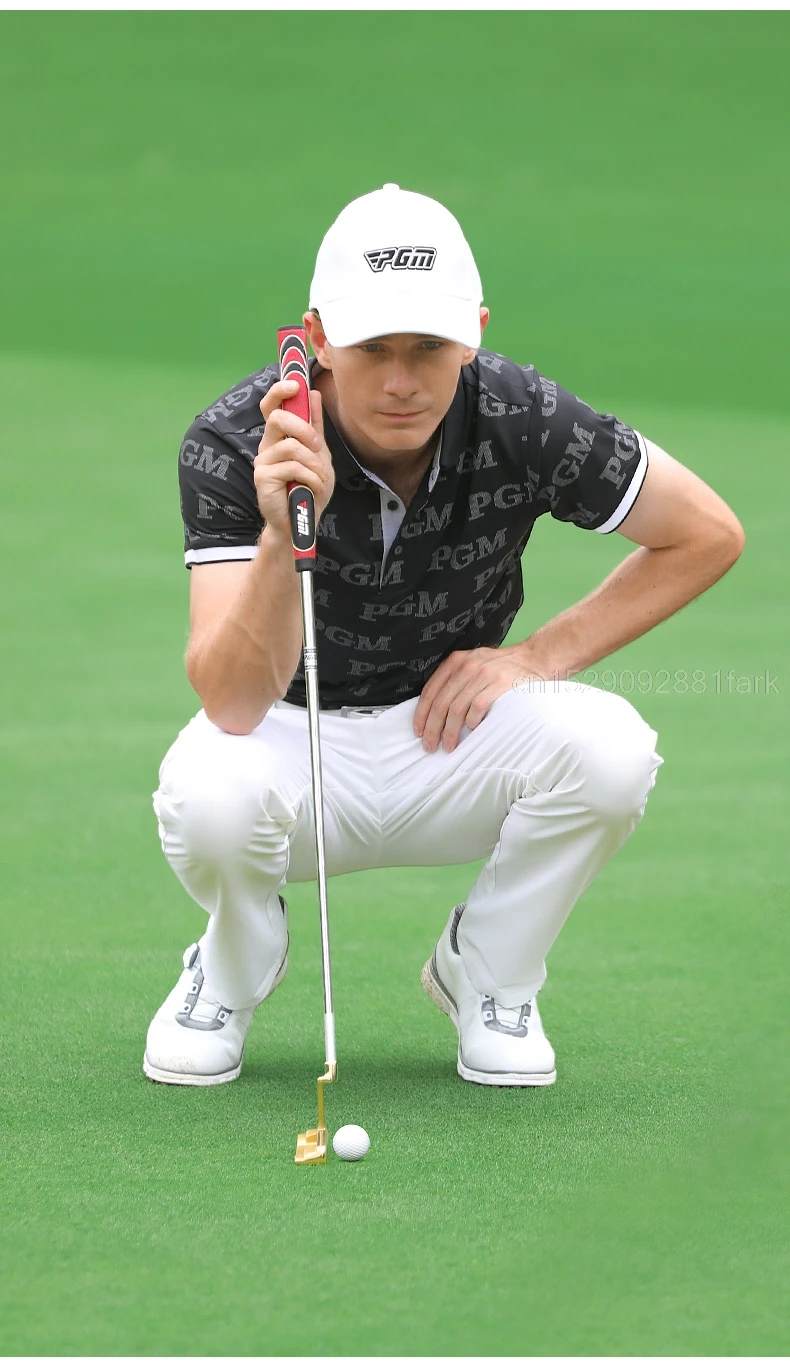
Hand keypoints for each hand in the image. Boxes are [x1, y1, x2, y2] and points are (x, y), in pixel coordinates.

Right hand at [254, 380, 335, 539]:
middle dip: (303, 428)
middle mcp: (267, 445)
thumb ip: (315, 427)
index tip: (295, 384)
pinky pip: (292, 467)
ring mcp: (263, 461)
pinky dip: (310, 477)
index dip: (279, 391)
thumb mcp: (319, 454)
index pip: (271, 406)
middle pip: (277, 418)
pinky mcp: (262, 478)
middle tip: (317, 445)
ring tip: (320, 478)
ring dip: (313, 462)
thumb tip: (313, 394)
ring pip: (291, 446)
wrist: (303, 522)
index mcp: (279, 437)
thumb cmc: (309, 488)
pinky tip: (312, 487)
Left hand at [413, 646, 547, 751]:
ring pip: (457, 708)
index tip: (418, 732)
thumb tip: (432, 711)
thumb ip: (455, 681)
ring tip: (449, 745)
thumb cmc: (501, 668)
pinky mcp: (501, 683)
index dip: (421, 714)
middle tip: (430, 745)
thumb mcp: (473, 665)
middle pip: (441, 703)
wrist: (535, 658)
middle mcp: (467, 666)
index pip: (430, 690)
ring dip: (450, 731)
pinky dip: (471, 722)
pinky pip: (477, 707)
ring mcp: (484, 674)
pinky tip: (471, 731)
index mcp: (456, 661)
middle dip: (432, 728)